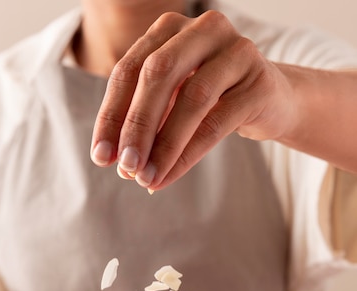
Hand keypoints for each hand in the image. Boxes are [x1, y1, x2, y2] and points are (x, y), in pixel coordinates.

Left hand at [91, 10, 295, 189]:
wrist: (272, 100)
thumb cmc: (211, 102)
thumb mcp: (171, 104)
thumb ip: (145, 122)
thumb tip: (119, 163)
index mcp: (170, 29)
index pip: (129, 70)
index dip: (111, 115)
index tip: (100, 157)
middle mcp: (202, 29)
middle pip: (157, 75)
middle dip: (136, 126)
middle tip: (124, 168)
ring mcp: (236, 50)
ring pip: (191, 99)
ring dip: (164, 145)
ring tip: (147, 178)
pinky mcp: (260, 81)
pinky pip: (218, 121)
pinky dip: (190, 153)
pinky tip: (170, 175)